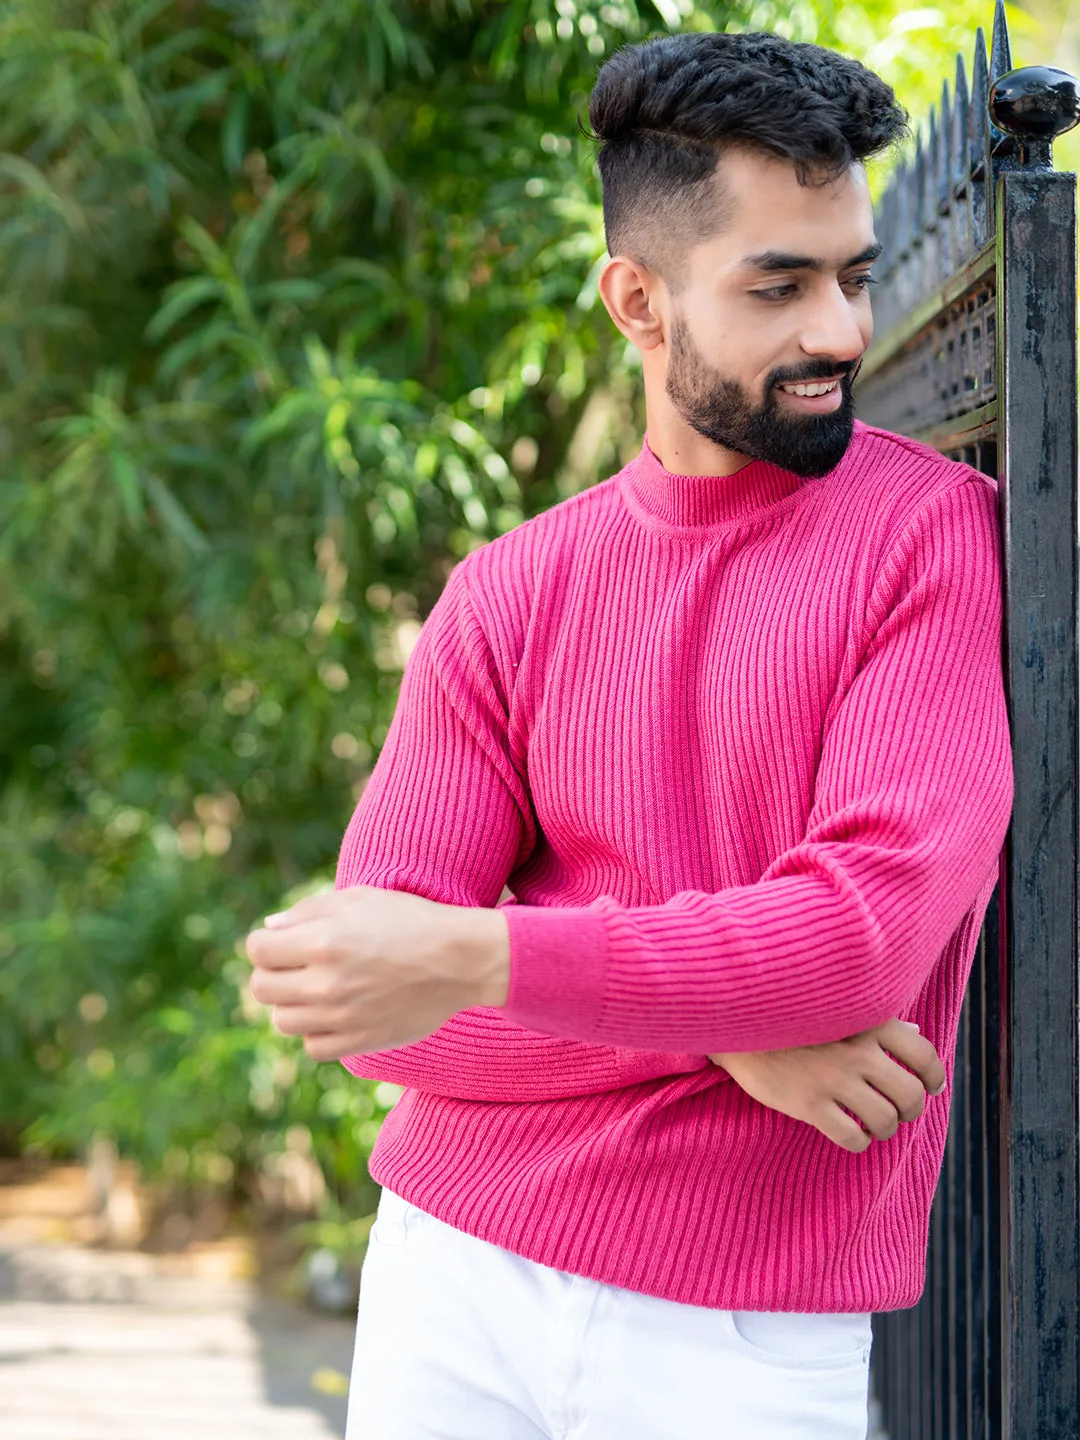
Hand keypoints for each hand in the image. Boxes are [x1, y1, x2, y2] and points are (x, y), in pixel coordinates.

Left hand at [245, 886, 509, 1060]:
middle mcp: (327, 983)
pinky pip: (313, 1047)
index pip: (257, 950)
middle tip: (297, 965)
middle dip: (273, 972)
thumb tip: (270, 927)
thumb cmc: (411, 920)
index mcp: (324, 941)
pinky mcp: (359, 1042)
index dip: (264, 942)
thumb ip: (309, 911)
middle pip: (262, 988)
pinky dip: (317, 1031)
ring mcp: (342, 1017)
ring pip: (283, 1021)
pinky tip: (336, 1012)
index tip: (281, 941)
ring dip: (293, 1003)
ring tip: (319, 988)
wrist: (461, 960)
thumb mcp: (360, 898)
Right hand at [709, 1019, 945, 1153]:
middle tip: (899, 1110)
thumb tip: (916, 1037)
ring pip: (885, 1121)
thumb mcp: (839, 1009)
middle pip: (910, 1096)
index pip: (924, 1055)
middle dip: (910, 1109)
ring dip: (884, 1128)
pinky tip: (850, 1133)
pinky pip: (852, 1138)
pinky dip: (858, 1142)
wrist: (738, 1022)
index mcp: (869, 1021)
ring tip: (872, 1122)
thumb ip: (880, 1023)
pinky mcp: (808, 1103)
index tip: (931, 1087)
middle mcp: (857, 1049)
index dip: (934, 1077)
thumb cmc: (794, 1016)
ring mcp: (833, 1078)